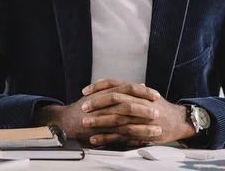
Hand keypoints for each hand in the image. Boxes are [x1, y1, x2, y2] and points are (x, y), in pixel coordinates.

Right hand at [33, 81, 161, 144]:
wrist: (66, 121)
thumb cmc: (85, 107)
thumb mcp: (102, 93)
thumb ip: (122, 88)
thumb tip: (140, 84)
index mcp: (107, 92)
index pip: (128, 89)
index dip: (143, 92)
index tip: (156, 95)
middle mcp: (105, 103)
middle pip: (129, 103)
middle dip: (145, 108)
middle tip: (158, 111)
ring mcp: (103, 118)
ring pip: (126, 121)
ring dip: (143, 126)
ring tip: (157, 130)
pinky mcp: (102, 132)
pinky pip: (119, 135)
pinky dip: (132, 138)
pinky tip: (143, 141)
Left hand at [81, 79, 195, 145]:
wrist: (179, 121)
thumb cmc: (160, 108)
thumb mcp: (146, 94)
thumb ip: (130, 90)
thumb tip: (114, 85)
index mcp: (138, 91)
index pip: (115, 84)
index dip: (99, 87)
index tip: (85, 91)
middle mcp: (139, 101)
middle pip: (115, 99)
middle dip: (97, 103)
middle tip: (84, 107)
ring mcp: (141, 117)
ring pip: (117, 117)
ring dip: (100, 120)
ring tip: (86, 123)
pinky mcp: (142, 132)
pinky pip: (122, 135)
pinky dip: (107, 137)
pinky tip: (96, 139)